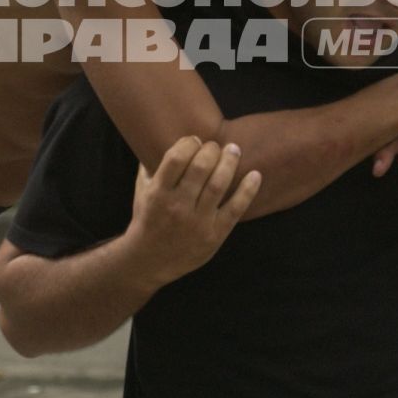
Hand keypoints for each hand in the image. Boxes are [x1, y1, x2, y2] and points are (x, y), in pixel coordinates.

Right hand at [126, 136, 261, 286]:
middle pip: (200, 167)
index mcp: (158, 193)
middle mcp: (177, 206)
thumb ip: (150, 166)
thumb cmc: (147, 220)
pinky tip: (255, 175)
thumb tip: (157, 136)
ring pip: (218, 184)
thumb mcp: (142, 191)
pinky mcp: (214, 235)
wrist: (149, 261)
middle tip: (216, 146)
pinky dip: (248, 190)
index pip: (175, 158)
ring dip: (229, 162)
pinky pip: (235, 209)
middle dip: (211, 150)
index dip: (189, 143)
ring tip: (234, 149)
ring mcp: (197, 222)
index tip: (196, 140)